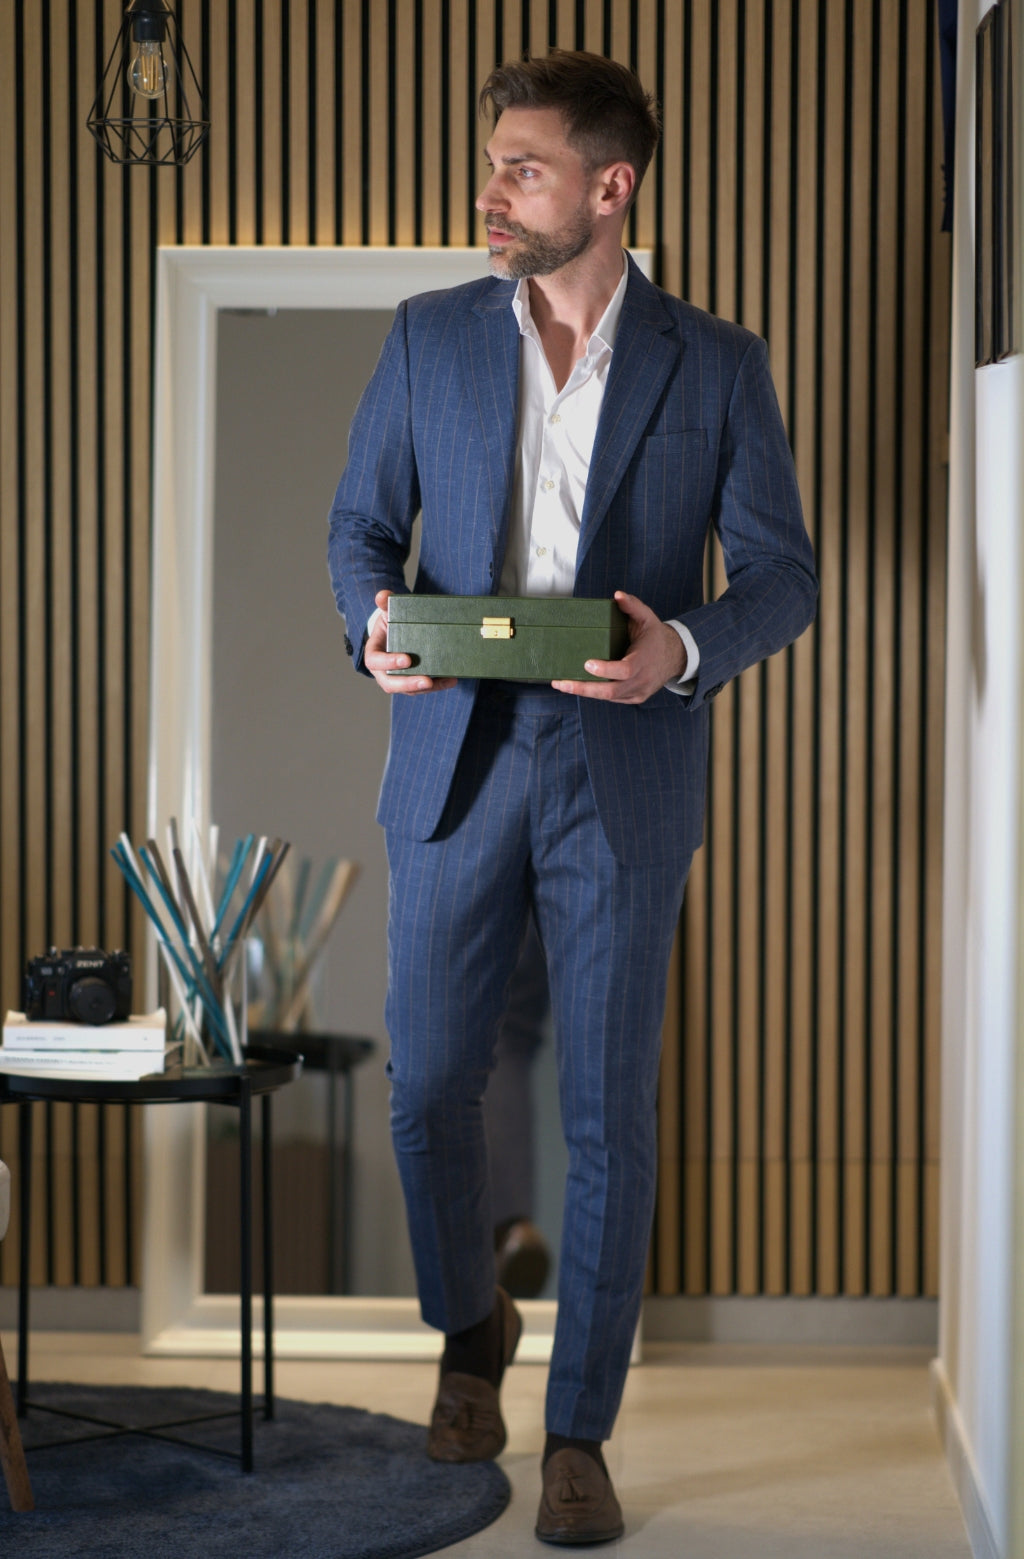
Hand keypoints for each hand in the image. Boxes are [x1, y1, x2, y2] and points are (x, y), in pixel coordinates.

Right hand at [364, 589, 456, 694]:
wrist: (397, 633)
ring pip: (409, 689)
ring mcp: (398, 679)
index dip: (389, 663)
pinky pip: (424, 687)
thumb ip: (385, 603)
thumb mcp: (386, 611)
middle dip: (409, 683)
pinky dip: (439, 684)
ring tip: (447, 680)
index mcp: (373, 654)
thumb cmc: (390, 623)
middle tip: (426, 680)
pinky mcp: (413, 682)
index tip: (407, 660)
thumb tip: (383, 595)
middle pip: (391, 683)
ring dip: (427, 687)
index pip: (376, 661)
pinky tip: (452, 679)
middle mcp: (383, 671)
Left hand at [551, 590, 686, 702]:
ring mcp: (637, 692)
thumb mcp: (647, 617)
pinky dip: (594, 693)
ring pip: (608, 698)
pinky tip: (577, 686)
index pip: (624, 671)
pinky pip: (612, 699)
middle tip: (561, 682)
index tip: (587, 663)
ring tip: (561, 684)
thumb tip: (617, 594)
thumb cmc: (655, 636)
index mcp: (644, 660)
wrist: (675, 657)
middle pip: (610, 691)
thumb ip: (633, 606)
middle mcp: (641, 680)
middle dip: (583, 688)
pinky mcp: (633, 698)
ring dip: (584, 692)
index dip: (605, 670)